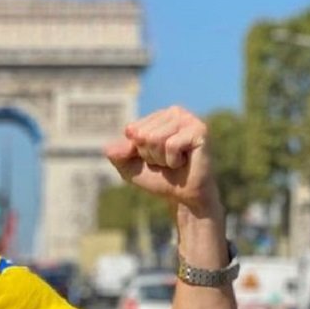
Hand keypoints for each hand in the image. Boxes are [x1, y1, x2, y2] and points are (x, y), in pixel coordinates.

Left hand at [104, 106, 219, 215]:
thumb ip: (116, 155)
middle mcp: (174, 112)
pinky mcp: (200, 130)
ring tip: (175, 162)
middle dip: (151, 154)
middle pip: (143, 134)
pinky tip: (185, 161)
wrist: (184, 197)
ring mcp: (189, 119)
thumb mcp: (129, 167)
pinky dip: (173, 160)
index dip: (138, 151)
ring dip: (161, 158)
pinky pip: (171, 145)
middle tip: (166, 162)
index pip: (132, 130)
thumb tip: (109, 150)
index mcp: (158, 116)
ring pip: (155, 138)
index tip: (153, 158)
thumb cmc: (159, 178)